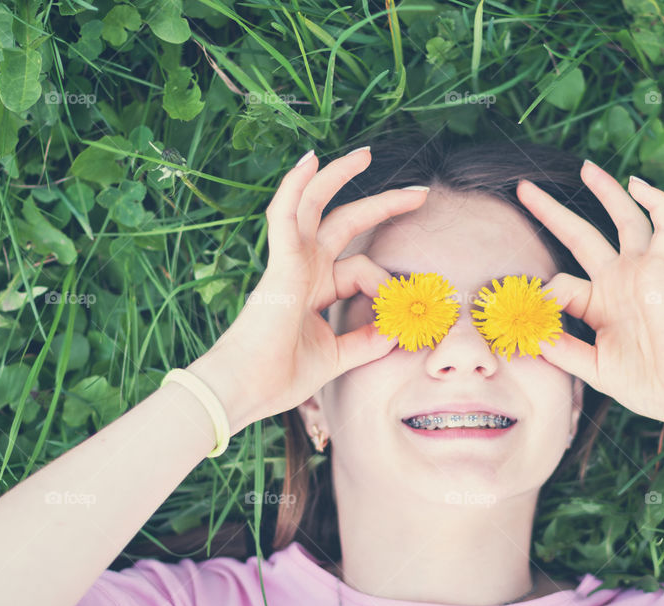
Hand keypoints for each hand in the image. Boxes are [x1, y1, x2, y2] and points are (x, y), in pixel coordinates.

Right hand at [188, 148, 425, 433]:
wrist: (244, 392)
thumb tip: (396, 331)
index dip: (387, 287)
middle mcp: (303, 269)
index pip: (361, 268)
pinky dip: (295, 188)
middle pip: (345, 221)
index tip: (403, 315)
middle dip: (383, 204)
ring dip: (338, 176)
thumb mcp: (336, 357)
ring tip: (366, 154)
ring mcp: (290, 264)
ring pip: (314, 206)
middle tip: (419, 192)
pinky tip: (309, 160)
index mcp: (314, 287)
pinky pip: (284, 217)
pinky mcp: (279, 267)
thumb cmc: (279, 377)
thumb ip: (366, 342)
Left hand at [517, 162, 663, 437]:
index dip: (541, 295)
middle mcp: (619, 282)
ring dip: (606, 191)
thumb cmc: (649, 384)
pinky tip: (637, 184)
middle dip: (552, 212)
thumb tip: (530, 336)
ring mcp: (642, 272)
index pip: (561, 283)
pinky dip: (656, 203)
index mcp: (600, 305)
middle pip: (580, 236)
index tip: (525, 315)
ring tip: (586, 167)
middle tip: (524, 189)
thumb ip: (563, 350)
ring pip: (623, 220)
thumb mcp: (594, 368)